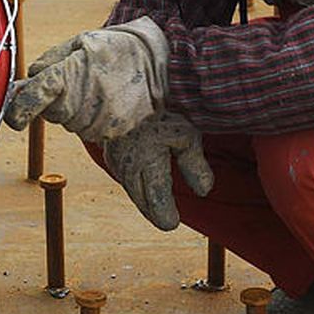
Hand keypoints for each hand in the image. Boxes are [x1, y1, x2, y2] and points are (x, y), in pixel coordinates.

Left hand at [2, 15, 168, 142]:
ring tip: (98, 88)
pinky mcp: (111, 133)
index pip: (34, 96)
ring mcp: (97, 120)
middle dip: (56, 102)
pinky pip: (89, 131)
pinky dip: (93, 119)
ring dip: (76, 111)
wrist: (160, 64)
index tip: (13, 117)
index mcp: (69, 74)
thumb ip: (49, 63)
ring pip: (70, 124)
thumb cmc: (116, 50)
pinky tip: (108, 100)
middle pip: (51, 114)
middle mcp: (80, 101)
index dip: (18, 108)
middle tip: (78, 82)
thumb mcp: (79, 43)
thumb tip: (26, 83)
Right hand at [103, 114, 214, 230]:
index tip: (172, 224)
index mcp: (148, 166)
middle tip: (166, 221)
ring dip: (144, 198)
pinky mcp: (109, 150)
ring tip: (155, 206)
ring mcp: (116, 160)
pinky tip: (141, 179)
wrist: (119, 89)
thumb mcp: (184, 135)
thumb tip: (204, 191)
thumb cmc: (158, 110)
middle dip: (154, 212)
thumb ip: (194, 164)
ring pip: (132, 188)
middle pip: (142, 200)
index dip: (165, 216)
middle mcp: (129, 168)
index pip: (157, 202)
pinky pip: (124, 174)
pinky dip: (135, 181)